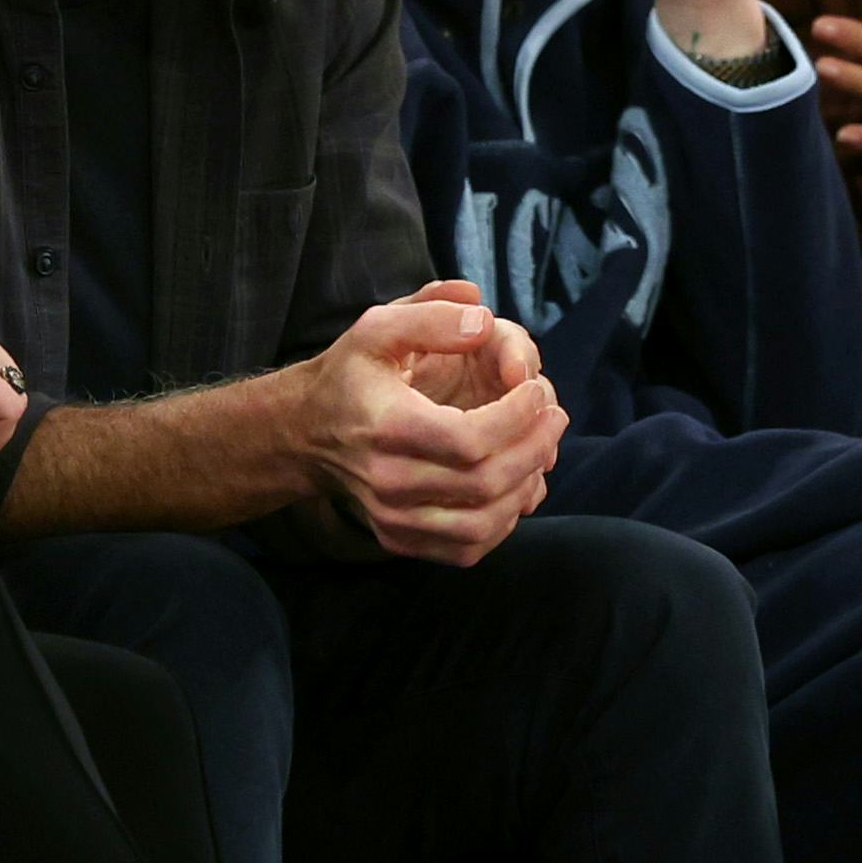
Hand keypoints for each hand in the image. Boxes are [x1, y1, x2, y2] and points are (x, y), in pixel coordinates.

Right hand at [293, 284, 562, 562]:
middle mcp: (387, 482)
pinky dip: (504, 520)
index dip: (517, 417)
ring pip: (483, 525)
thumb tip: (485, 320)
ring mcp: (393, 519)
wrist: (307, 433)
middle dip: (535, 448)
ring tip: (541, 449)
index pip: (470, 440)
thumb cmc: (351, 376)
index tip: (535, 390)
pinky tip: (514, 484)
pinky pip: (468, 548)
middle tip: (554, 416)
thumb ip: (431, 314)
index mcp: (386, 427)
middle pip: (485, 483)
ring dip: (526, 486)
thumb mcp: (378, 328)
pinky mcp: (400, 539)